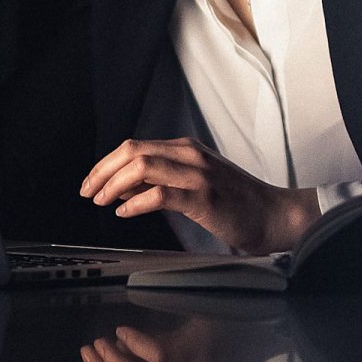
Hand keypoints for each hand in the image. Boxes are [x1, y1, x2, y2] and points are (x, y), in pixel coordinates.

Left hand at [81, 138, 319, 254]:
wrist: (274, 215)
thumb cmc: (237, 204)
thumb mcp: (196, 184)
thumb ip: (162, 181)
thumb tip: (124, 188)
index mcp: (186, 149)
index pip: (135, 146)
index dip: (106, 163)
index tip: (91, 182)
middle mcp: (190, 154)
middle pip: (133, 151)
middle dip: (102, 171)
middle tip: (87, 192)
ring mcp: (198, 173)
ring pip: (142, 166)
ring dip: (113, 184)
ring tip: (101, 201)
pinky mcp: (203, 196)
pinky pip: (159, 194)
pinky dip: (135, 203)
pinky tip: (125, 212)